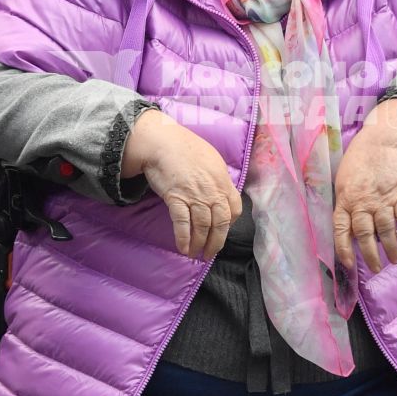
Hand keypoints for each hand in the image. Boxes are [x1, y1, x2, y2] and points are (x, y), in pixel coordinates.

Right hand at [121, 109, 240, 258]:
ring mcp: (194, 195)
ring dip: (200, 243)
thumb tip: (219, 193)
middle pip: (220, 222)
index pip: (235, 208)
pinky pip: (182, 223)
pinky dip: (183, 238)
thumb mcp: (211, 160)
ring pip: (203, 226)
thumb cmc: (185, 148)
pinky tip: (183, 248)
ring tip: (195, 254)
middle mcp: (212, 190)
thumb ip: (218, 178)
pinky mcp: (176, 198)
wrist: (161, 142)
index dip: (229, 223)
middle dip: (216, 242)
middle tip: (210, 253)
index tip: (222, 231)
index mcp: (223, 180)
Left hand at [333, 99, 396, 274]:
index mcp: (346, 199)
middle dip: (371, 255)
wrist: (386, 140)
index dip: (344, 248)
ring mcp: (384, 199)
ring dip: (391, 248)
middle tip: (376, 269)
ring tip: (394, 260)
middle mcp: (364, 202)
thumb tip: (347, 228)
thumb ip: (345, 203)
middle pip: (366, 234)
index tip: (349, 264)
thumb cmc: (361, 159)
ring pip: (386, 230)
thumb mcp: (344, 179)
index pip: (342, 229)